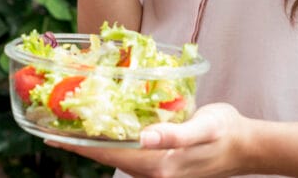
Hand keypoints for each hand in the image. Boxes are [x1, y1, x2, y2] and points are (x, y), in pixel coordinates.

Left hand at [46, 103, 249, 177]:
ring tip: (70, 126)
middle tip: (51, 126)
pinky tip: (104, 128)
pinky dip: (111, 142)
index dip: (78, 146)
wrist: (247, 146)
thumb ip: (174, 133)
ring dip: (93, 143)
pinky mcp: (162, 162)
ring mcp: (157, 169)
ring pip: (115, 156)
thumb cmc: (226, 131)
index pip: (107, 155)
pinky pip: (128, 153)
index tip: (50, 136)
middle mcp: (152, 172)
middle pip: (106, 157)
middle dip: (79, 144)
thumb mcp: (203, 126)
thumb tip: (143, 136)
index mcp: (157, 165)